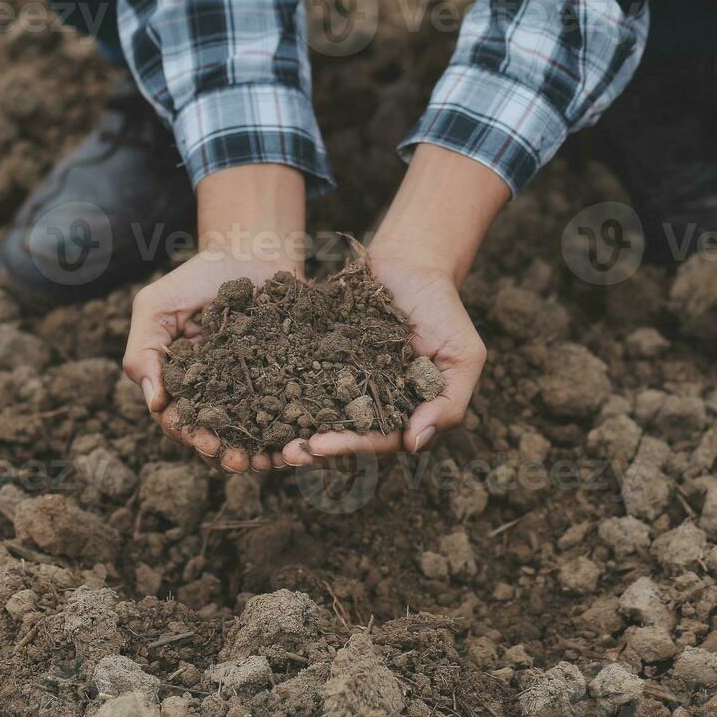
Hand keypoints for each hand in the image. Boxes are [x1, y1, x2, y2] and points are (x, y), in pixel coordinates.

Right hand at [121, 164, 305, 473]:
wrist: (248, 250)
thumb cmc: (195, 279)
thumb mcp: (156, 308)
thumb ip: (144, 352)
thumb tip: (154, 405)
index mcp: (184, 385)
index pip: (182, 421)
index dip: (191, 436)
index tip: (204, 443)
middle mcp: (219, 394)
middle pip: (220, 434)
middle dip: (227, 453)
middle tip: (238, 461)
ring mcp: (255, 388)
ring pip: (255, 431)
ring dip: (260, 451)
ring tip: (269, 462)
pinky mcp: (288, 377)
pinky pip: (291, 409)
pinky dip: (294, 428)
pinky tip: (300, 440)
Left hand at [281, 145, 507, 466]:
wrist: (413, 263)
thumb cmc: (445, 312)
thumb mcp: (463, 357)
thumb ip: (449, 402)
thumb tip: (415, 445)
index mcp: (398, 414)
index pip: (374, 441)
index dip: (348, 446)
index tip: (321, 448)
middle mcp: (364, 403)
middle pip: (336, 433)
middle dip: (311, 446)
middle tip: (283, 454)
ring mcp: (338, 379)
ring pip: (310, 410)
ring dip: (288, 426)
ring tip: (263, 435)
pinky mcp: (316, 354)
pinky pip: (293, 372)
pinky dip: (274, 384)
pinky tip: (253, 390)